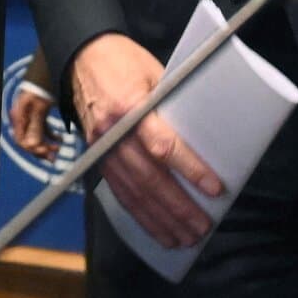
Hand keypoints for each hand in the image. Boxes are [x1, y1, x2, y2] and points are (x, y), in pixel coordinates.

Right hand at [9, 82, 58, 159]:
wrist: (55, 66)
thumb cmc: (45, 83)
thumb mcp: (41, 106)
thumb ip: (36, 126)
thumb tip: (32, 146)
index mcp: (20, 114)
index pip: (21, 139)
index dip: (33, 149)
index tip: (46, 153)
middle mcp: (23, 115)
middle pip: (28, 139)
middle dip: (40, 149)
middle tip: (53, 157)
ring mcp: (31, 113)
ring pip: (36, 135)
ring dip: (46, 144)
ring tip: (58, 149)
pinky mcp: (40, 111)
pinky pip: (42, 127)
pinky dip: (50, 134)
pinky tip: (60, 138)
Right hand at [70, 33, 222, 249]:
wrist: (82, 58)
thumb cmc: (125, 61)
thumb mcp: (156, 72)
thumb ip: (175, 103)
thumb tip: (206, 133)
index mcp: (129, 107)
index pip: (162, 146)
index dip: (190, 169)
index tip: (214, 187)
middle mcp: (112, 133)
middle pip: (149, 179)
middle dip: (178, 207)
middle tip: (202, 227)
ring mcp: (102, 149)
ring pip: (133, 193)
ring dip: (160, 220)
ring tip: (184, 238)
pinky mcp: (96, 158)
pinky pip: (118, 192)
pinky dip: (138, 215)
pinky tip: (156, 229)